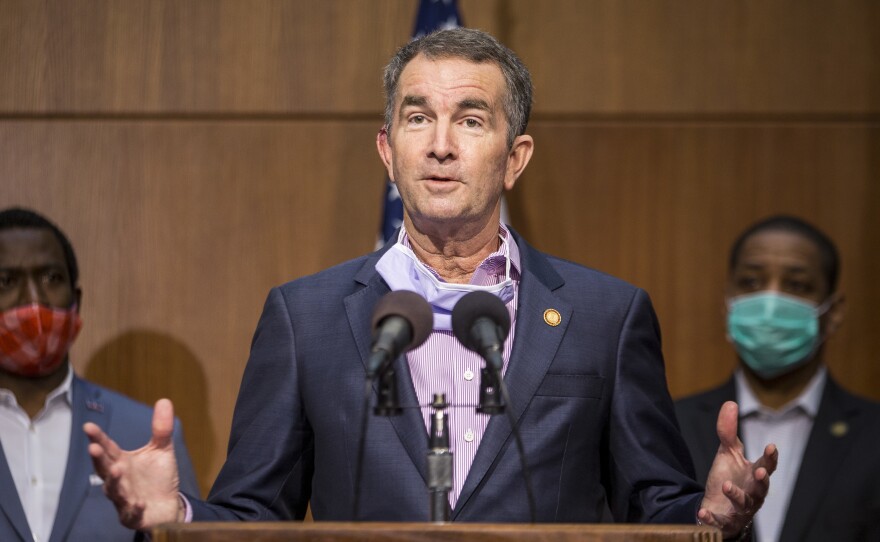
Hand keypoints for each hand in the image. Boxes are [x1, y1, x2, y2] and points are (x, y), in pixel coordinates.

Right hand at [84, 398, 182, 529]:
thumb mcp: (161, 450)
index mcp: (122, 461)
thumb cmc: (158, 477)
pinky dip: (134, 508)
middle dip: (98, 459)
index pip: (108, 448)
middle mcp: (119, 480)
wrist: (167, 506)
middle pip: (105, 469)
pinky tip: (139, 502)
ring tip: (117, 469)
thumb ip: (161, 429)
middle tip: (93, 447)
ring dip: (114, 481)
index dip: (98, 438)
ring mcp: (124, 498)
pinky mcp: (134, 516)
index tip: (88, 426)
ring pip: (114, 491)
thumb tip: (164, 400)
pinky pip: (132, 513)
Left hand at [698, 401, 777, 537]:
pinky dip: (712, 518)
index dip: (770, 457)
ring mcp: (740, 509)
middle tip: (761, 471)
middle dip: (763, 480)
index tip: (771, 446)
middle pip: (762, 488)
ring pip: (743, 504)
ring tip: (726, 485)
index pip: (767, 465)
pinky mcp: (726, 521)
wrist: (718, 506)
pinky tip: (703, 512)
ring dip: (736, 495)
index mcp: (754, 475)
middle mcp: (753, 493)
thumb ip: (728, 432)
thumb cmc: (728, 477)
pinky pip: (720, 522)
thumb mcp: (727, 453)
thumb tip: (730, 403)